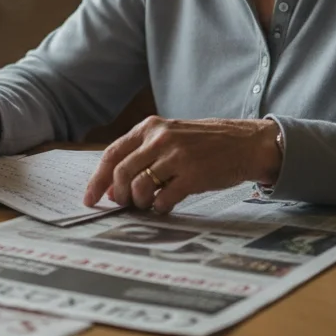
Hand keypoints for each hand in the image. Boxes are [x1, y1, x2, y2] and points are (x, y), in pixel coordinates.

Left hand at [83, 116, 282, 213]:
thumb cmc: (205, 144)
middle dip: (118, 195)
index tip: (90, 198)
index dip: (97, 179)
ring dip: (140, 203)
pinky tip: (167, 205)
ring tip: (150, 204)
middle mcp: (160, 138)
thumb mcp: (171, 138)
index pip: (112, 154)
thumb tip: (113, 188)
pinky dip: (160, 208)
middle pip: (121, 173)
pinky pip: (163, 199)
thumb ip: (143, 156)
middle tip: (125, 205)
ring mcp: (176, 156)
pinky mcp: (192, 174)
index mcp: (150, 127)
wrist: (245, 144)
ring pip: (139, 187)